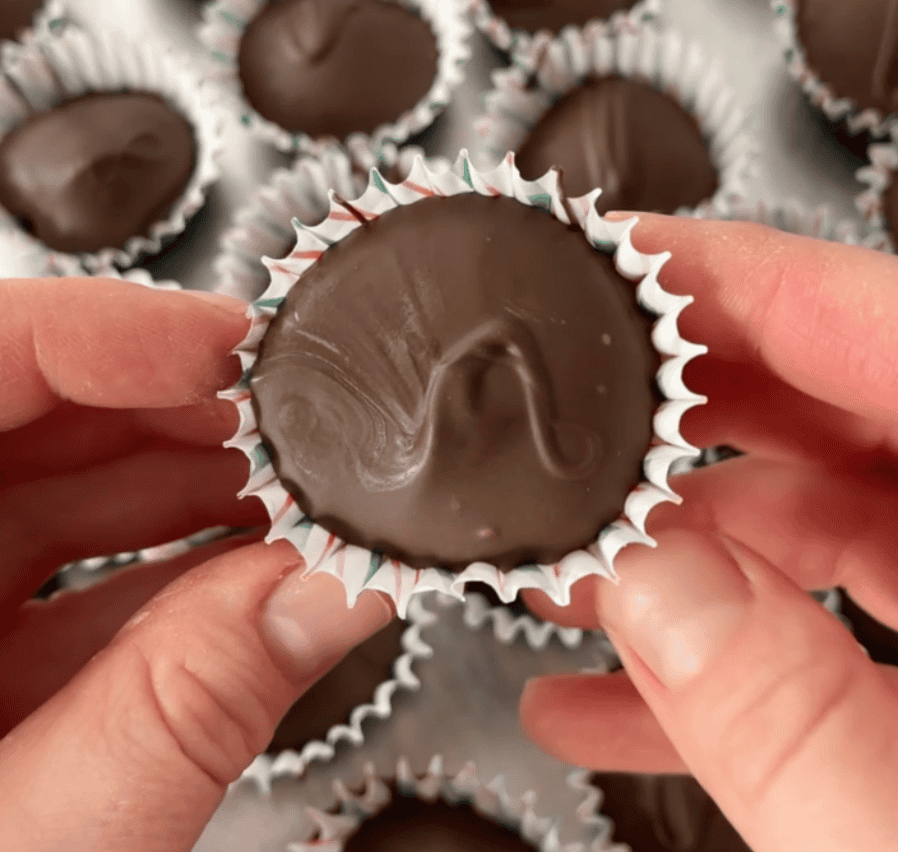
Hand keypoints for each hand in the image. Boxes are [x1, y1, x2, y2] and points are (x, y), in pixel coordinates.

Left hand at [0, 277, 393, 850]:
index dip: (121, 333)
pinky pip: (63, 577)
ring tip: (292, 510)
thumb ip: (188, 708)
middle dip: (182, 418)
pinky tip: (247, 582)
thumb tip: (327, 593)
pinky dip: (163, 572)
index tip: (246, 353)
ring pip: (54, 493)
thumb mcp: (36, 848)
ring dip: (188, 493)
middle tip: (296, 440)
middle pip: (30, 417)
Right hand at [520, 216, 897, 850]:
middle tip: (565, 422)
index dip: (728, 276)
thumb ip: (786, 717)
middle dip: (674, 419)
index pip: (876, 320)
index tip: (613, 259)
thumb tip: (651, 585)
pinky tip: (617, 695)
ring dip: (680, 547)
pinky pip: (835, 614)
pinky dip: (727, 644)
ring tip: (568, 579)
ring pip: (819, 514)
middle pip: (833, 406)